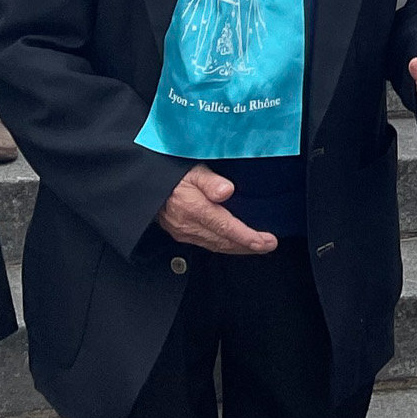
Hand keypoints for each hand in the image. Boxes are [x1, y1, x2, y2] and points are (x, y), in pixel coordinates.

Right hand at [158, 165, 276, 255]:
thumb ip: (210, 180)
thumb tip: (226, 191)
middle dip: (249, 246)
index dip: (248, 237)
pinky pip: (208, 244)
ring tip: (258, 246)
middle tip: (269, 245)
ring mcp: (185, 233)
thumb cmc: (172, 174)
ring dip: (238, 248)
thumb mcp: (191, 169)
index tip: (267, 242)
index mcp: (194, 209)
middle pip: (224, 241)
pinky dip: (225, 245)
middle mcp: (189, 225)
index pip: (226, 228)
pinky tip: (234, 243)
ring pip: (217, 245)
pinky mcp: (182, 234)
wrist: (146, 186)